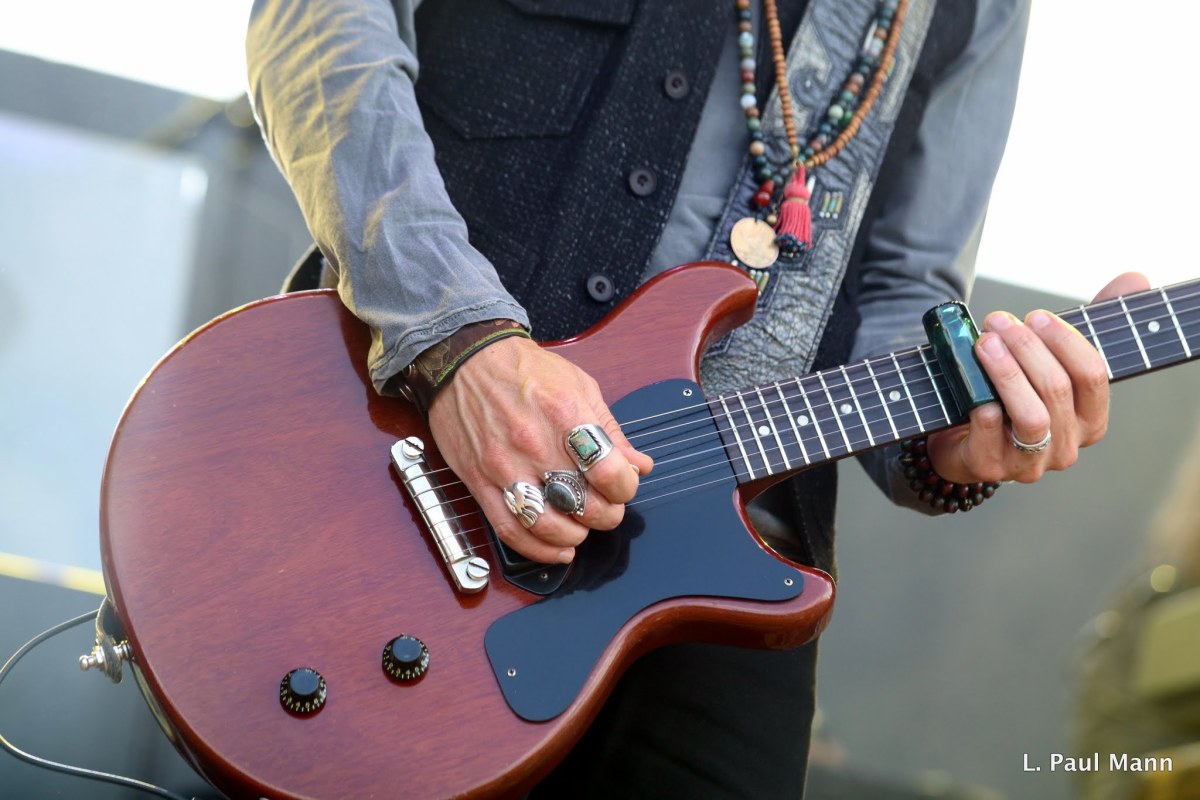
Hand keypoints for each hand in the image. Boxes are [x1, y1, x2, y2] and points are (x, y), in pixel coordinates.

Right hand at [426, 336, 653, 563]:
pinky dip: (538, 549)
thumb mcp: (578, 385)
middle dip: (606, 514)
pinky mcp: (479, 481)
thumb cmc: (522, 369)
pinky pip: (510, 529)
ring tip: (581, 527)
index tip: (624, 484)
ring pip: (547, 525)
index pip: (609, 471)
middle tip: (606, 508)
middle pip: (583, 503)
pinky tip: (557, 549)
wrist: (464, 360)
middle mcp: (534, 443)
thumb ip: (610, 429)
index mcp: (565, 413)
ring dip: (574, 536)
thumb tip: (640, 465)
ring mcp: (504, 465)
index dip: (626, 487)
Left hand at [926, 272, 1150, 484]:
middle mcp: (1065, 446)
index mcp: (1089, 420)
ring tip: (984, 342)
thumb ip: (1085, 325)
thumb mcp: (1049, 362)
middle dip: (1027, 348)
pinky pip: (990, 434)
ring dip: (1006, 371)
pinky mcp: (989, 467)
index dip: (1065, 341)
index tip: (1036, 316)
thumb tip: (1134, 277)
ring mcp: (1029, 462)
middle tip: (998, 321)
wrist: (960, 439)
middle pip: (1057, 389)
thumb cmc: (1013, 397)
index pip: (1093, 377)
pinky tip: (970, 382)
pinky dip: (982, 403)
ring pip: (1030, 415)